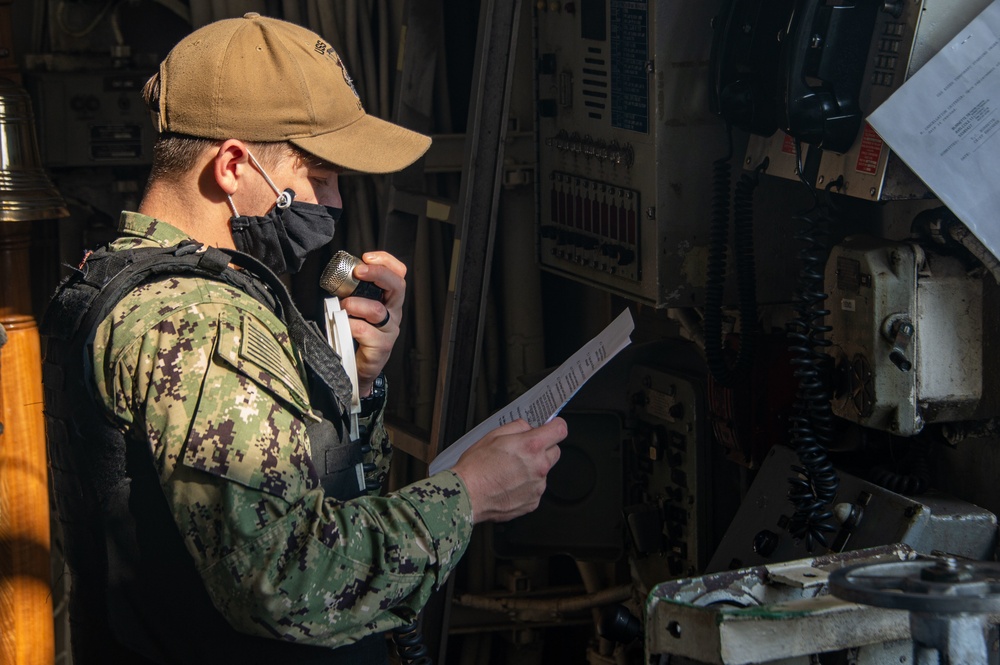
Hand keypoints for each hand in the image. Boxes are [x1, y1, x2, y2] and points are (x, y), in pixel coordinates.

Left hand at [340, 250, 405, 395]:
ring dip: (356, 304)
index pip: (398, 274)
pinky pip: (365, 331)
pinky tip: (343, 327)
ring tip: (343, 308)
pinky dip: (350, 326)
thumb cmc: (354, 335)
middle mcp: (393, 313)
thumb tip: (337, 276)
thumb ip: (352, 293)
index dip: (386, 262)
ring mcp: (389, 330)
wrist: (356, 369)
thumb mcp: (356, 308)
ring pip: (378, 310)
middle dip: (378, 273)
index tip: (366, 257)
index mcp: (388, 300)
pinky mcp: (381, 347)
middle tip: (359, 272)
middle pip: (398, 286)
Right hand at [452, 418, 566, 523]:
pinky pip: (536, 489)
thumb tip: (528, 427)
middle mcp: (539, 467)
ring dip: (533, 469)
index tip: (552, 428)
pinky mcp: (533, 502)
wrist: (467, 496)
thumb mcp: (493, 435)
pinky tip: (509, 484)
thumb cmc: (476, 468)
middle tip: (523, 451)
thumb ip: (517, 427)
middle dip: (543, 448)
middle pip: (555, 451)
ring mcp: (537, 486)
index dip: (556, 426)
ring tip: (510, 471)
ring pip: (544, 471)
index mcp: (531, 446)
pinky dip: (526, 486)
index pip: (560, 430)